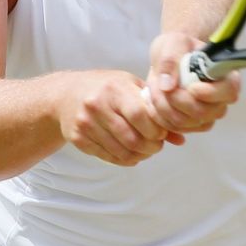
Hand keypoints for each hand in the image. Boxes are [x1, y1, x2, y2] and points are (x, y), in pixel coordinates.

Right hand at [57, 70, 178, 166]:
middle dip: (151, 146)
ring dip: (139, 155)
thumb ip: (153, 108)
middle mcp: (98, 105)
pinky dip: (124, 159)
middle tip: (157, 145)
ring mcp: (86, 123)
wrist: (65, 94)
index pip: (140, 115)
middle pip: (132, 137)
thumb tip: (180, 137)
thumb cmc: (105, 88)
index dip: (156, 129)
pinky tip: (131, 153)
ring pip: (121, 150)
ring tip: (145, 150)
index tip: (161, 132)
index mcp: (114, 88)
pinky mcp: (78, 138)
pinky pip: (108, 157)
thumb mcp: (129, 87)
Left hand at [145, 33, 240, 134]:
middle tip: (163, 86)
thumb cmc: (176, 47)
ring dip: (165, 107)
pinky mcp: (193, 124)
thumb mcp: (172, 43)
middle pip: (204, 112)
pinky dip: (161, 116)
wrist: (168, 60)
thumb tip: (168, 86)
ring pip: (187, 123)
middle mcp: (221, 98)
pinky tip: (155, 101)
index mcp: (225, 75)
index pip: (229, 91)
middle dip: (177, 101)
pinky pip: (177, 129)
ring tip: (155, 89)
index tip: (190, 87)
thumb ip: (170, 60)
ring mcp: (208, 114)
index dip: (209, 93)